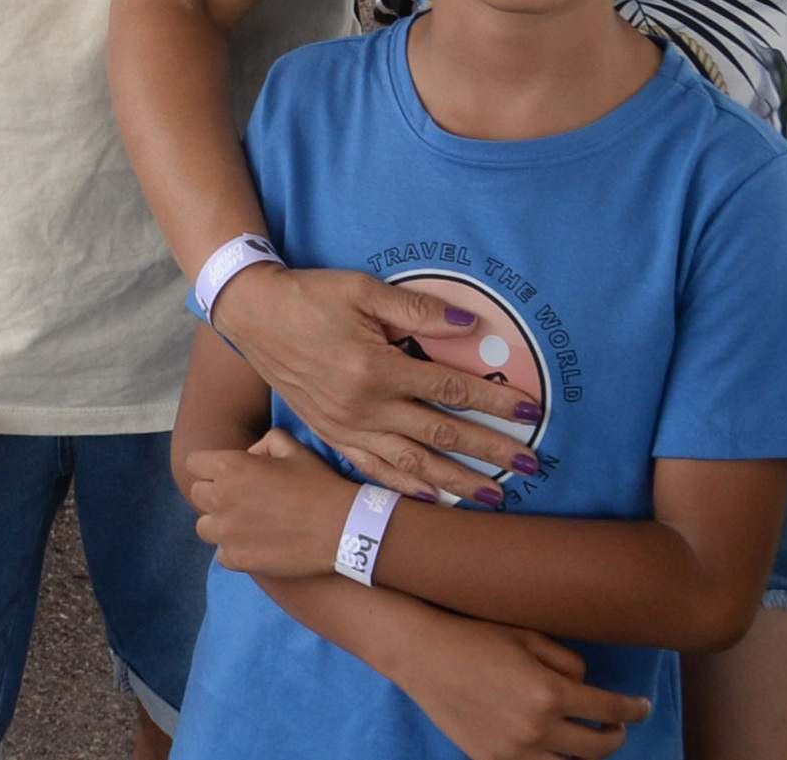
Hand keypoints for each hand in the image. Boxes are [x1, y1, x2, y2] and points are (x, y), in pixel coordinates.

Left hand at [183, 428, 362, 577]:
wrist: (342, 528)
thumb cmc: (318, 483)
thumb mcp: (293, 448)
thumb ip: (264, 443)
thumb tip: (250, 455)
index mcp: (230, 467)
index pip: (194, 463)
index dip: (210, 467)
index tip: (227, 474)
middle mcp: (221, 498)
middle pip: (198, 494)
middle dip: (215, 494)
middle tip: (242, 500)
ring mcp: (227, 532)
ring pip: (204, 527)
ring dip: (220, 524)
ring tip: (245, 524)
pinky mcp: (238, 559)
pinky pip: (222, 554)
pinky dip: (234, 550)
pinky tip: (255, 545)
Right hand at [210, 265, 536, 501]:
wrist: (253, 316)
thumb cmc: (310, 296)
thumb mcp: (362, 289)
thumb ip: (417, 310)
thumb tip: (469, 325)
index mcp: (376, 367)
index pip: (450, 389)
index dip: (493, 400)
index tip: (529, 410)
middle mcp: (365, 406)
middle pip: (441, 435)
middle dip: (491, 451)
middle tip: (533, 466)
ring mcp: (347, 426)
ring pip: (412, 463)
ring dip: (457, 481)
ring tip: (495, 496)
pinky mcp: (331, 435)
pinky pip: (373, 469)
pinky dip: (405, 487)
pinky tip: (433, 498)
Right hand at [393, 611, 651, 759]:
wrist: (420, 653)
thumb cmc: (475, 635)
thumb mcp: (528, 635)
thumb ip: (568, 662)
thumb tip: (586, 687)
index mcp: (549, 692)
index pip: (610, 709)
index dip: (635, 709)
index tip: (643, 707)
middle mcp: (536, 729)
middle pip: (598, 747)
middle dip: (616, 734)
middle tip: (617, 725)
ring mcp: (513, 751)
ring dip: (584, 753)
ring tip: (585, 739)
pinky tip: (551, 749)